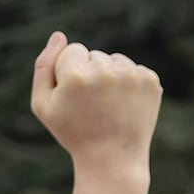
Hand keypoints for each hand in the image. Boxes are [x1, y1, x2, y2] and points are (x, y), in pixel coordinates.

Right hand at [31, 31, 160, 173]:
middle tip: (91, 106)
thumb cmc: (73, 132)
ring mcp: (130, 74)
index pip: (70, 50)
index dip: (68, 73)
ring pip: (114, 60)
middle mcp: (104, 70)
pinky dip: (128, 84)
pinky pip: (133, 69)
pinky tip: (123, 105)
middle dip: (89, 74)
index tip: (73, 97)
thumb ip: (43, 67)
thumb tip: (58, 36)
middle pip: (93, 55)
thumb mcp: (43, 104)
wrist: (112, 157)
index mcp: (75, 74)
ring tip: (107, 105)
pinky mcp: (150, 79)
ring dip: (109, 77)